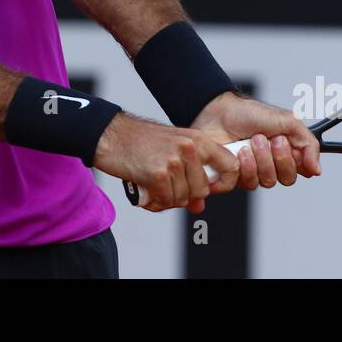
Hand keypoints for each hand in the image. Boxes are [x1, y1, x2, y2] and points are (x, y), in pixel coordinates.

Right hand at [93, 113, 239, 212]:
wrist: (110, 135)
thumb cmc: (140, 143)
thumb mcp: (171, 150)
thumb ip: (190, 174)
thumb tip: (199, 206)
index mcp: (197, 139)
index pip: (230, 165)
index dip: (224, 183)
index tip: (208, 189)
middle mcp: (189, 148)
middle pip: (202, 190)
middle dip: (185, 194)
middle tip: (166, 186)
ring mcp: (174, 161)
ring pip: (183, 198)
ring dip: (167, 198)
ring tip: (153, 186)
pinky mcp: (159, 174)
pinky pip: (166, 201)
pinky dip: (155, 201)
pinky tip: (145, 190)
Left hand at [192, 92, 321, 191]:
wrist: (217, 112)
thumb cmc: (248, 113)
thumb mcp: (286, 120)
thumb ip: (308, 143)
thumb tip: (317, 169)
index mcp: (286, 151)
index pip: (302, 170)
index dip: (298, 163)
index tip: (292, 148)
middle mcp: (272, 163)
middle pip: (286, 178)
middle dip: (278, 158)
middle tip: (268, 139)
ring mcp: (254, 171)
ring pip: (267, 182)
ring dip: (260, 160)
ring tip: (250, 142)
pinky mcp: (236, 177)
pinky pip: (247, 184)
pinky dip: (245, 167)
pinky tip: (239, 152)